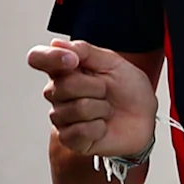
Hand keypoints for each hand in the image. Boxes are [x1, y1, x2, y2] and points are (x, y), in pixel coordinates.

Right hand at [29, 38, 154, 156]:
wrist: (145, 117)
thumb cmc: (128, 88)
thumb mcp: (113, 62)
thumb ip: (85, 51)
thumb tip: (56, 44)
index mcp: (63, 69)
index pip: (37, 58)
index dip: (50, 58)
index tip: (73, 61)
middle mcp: (56, 92)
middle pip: (64, 85)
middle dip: (96, 87)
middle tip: (106, 92)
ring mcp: (61, 116)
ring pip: (76, 109)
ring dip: (102, 108)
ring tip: (107, 109)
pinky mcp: (70, 139)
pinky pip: (79, 132)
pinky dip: (99, 128)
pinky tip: (103, 126)